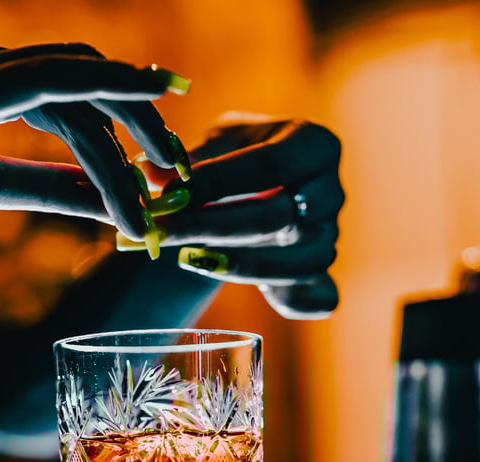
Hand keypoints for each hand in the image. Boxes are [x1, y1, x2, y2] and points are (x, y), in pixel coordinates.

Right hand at [0, 32, 187, 251]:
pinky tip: (153, 96)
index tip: (166, 163)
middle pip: (91, 81)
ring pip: (80, 95)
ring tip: (155, 199)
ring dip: (127, 147)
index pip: (77, 93)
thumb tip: (107, 201)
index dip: (129, 124)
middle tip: (181, 176)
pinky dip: (109, 86)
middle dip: (145, 127)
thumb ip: (48, 187)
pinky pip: (52, 79)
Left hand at [139, 117, 344, 318]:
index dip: (217, 182)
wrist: (260, 180)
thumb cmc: (236, 153)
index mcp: (315, 145)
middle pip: (277, 217)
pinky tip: (254, 294)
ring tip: (188, 258)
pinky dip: (288, 301)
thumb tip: (147, 175)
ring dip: (237, 265)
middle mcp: (332, 192)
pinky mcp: (322, 273)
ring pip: (294, 262)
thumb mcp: (216, 141)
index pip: (269, 165)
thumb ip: (187, 159)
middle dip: (212, 227)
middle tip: (161, 231)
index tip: (169, 196)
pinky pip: (315, 298)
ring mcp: (330, 236)